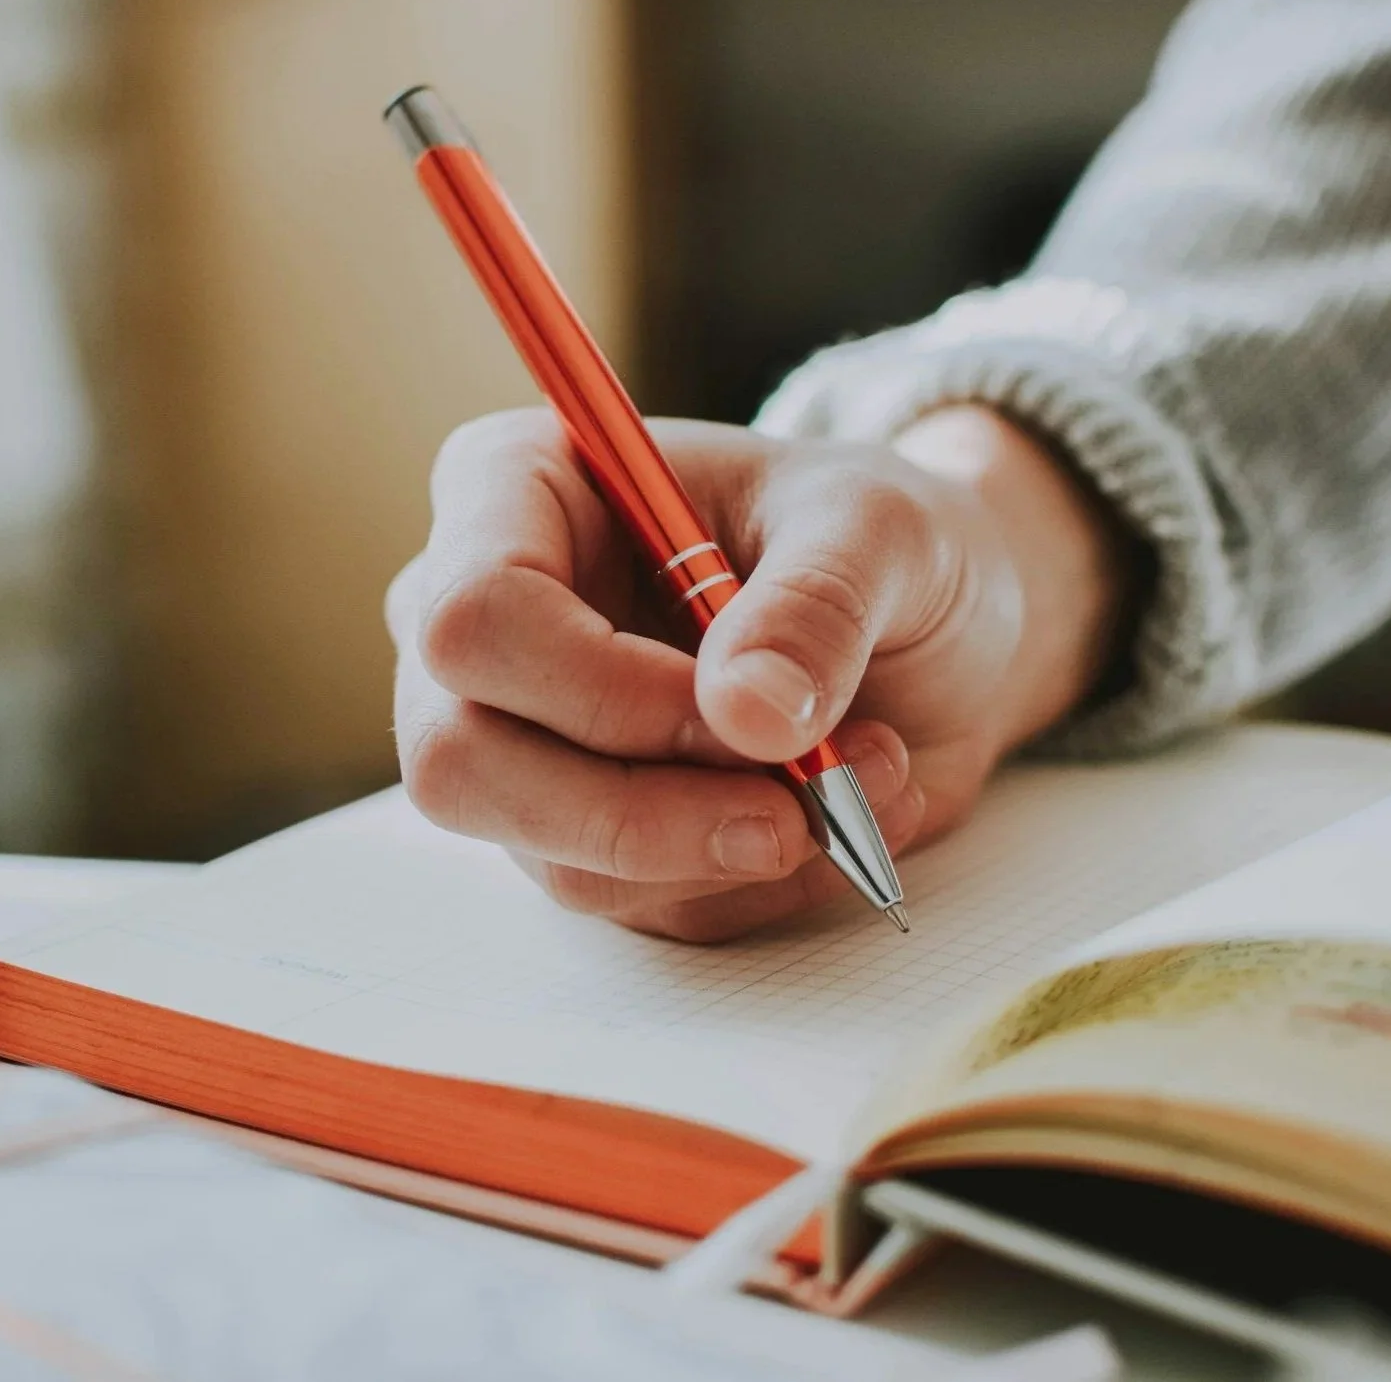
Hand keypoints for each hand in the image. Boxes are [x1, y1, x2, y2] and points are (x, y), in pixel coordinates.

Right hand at [387, 403, 1135, 940]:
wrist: (928, 620)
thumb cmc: (875, 538)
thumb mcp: (880, 529)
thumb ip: (816, 605)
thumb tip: (748, 715)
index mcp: (517, 489)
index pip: (474, 615)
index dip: (600, 688)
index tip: (745, 712)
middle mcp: (487, 622)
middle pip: (462, 760)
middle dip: (644, 810)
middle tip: (801, 805)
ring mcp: (521, 737)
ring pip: (555, 855)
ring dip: (729, 844)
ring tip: (868, 772)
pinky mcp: (580, 830)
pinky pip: (637, 902)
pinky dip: (755, 879)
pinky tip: (841, 810)